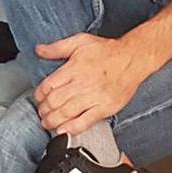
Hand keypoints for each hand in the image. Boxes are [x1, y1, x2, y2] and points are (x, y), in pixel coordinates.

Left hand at [33, 33, 148, 135]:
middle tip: (42, 113)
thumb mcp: (80, 41)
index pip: (48, 86)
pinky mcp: (105, 108)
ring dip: (53, 121)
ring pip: (67, 113)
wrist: (132, 58)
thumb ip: (57, 47)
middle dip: (44, 110)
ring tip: (48, 123)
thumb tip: (39, 50)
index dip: (39, 95)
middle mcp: (82, 83)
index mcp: (74, 68)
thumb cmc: (107, 51)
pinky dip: (72, 128)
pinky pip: (85, 122)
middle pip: (55, 102)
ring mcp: (94, 97)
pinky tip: (63, 130)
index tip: (38, 98)